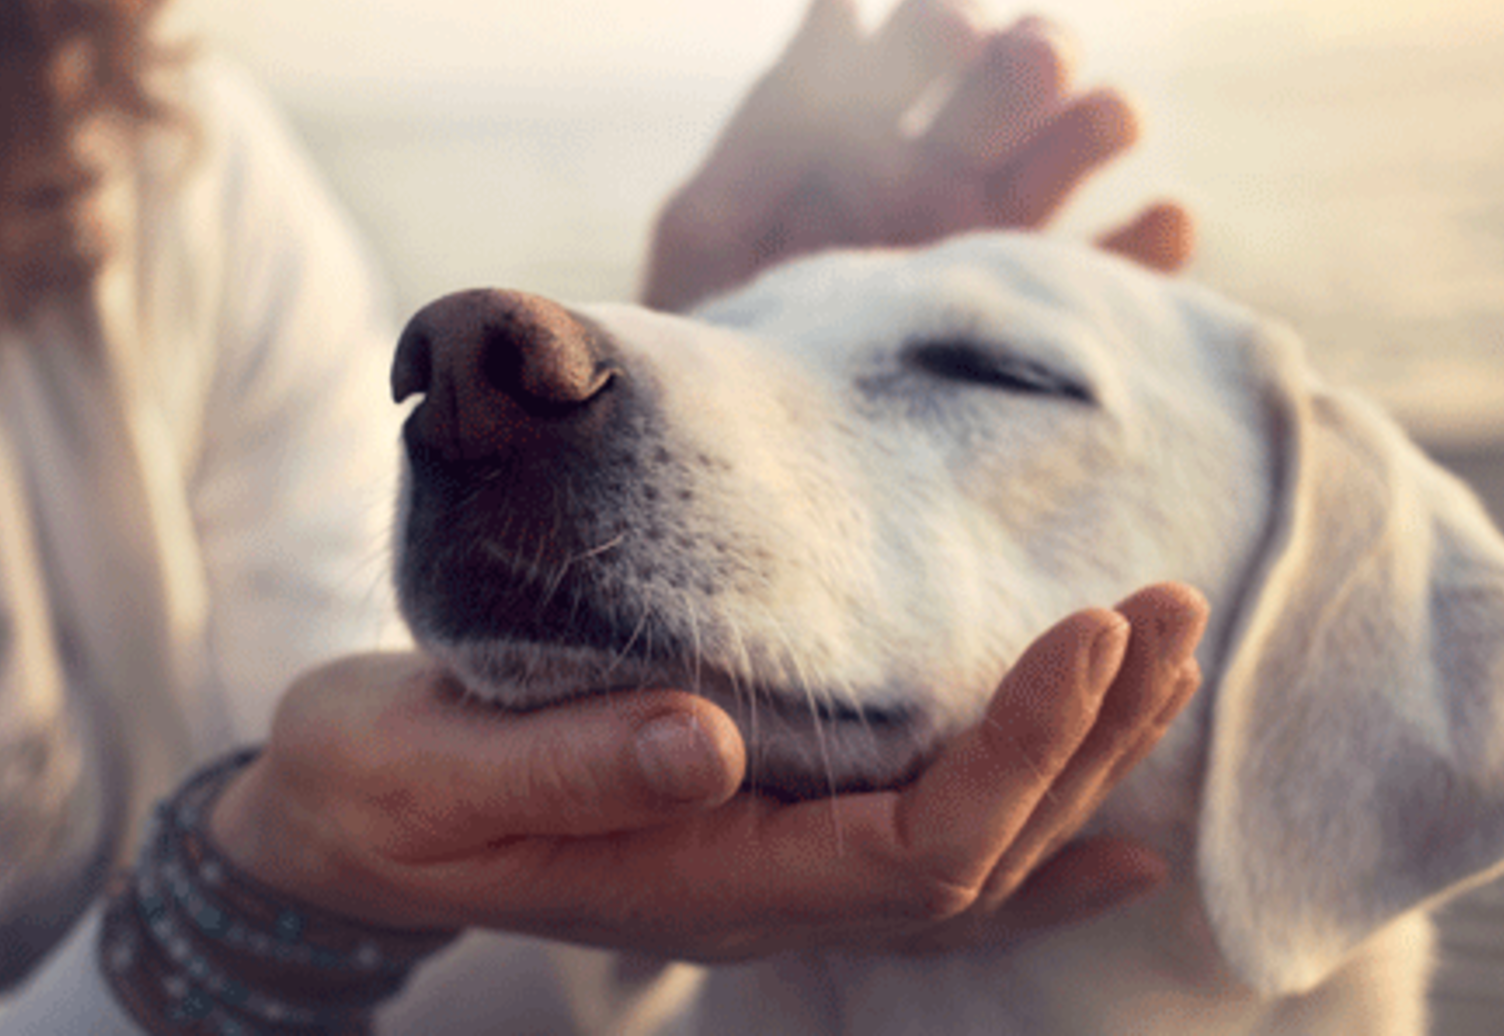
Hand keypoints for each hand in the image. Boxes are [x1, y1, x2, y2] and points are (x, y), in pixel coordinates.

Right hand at [208, 584, 1205, 961]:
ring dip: (1080, 761)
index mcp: (703, 882)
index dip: (1021, 750)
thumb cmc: (374, 790)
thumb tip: (709, 739)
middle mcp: (763, 895)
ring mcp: (768, 875)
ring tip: (1166, 659)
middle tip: (1169, 607)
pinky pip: (926, 857)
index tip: (1090, 628)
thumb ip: (567, 766)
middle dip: (1089, 735)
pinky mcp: (758, 832)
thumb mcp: (432, 771)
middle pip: (981, 852)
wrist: (334, 831)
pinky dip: (1033, 839)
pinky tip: (1114, 832)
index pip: (917, 846)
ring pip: (972, 852)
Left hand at [642, 0, 1194, 312]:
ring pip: (1072, 158)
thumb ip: (775, 117)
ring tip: (1108, 118)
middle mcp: (944, 176)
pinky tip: (1163, 221)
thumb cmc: (709, 342)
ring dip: (1097, 122)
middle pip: (1014, 83)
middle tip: (1033, 63)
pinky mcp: (1041, 326)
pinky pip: (1117, 280)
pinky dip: (1151, 247)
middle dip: (1031, 57)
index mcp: (864, 133)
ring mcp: (998, 247)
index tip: (952, 35)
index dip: (944, 24)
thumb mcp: (714, 227)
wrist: (742, 473)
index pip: (926, 39)